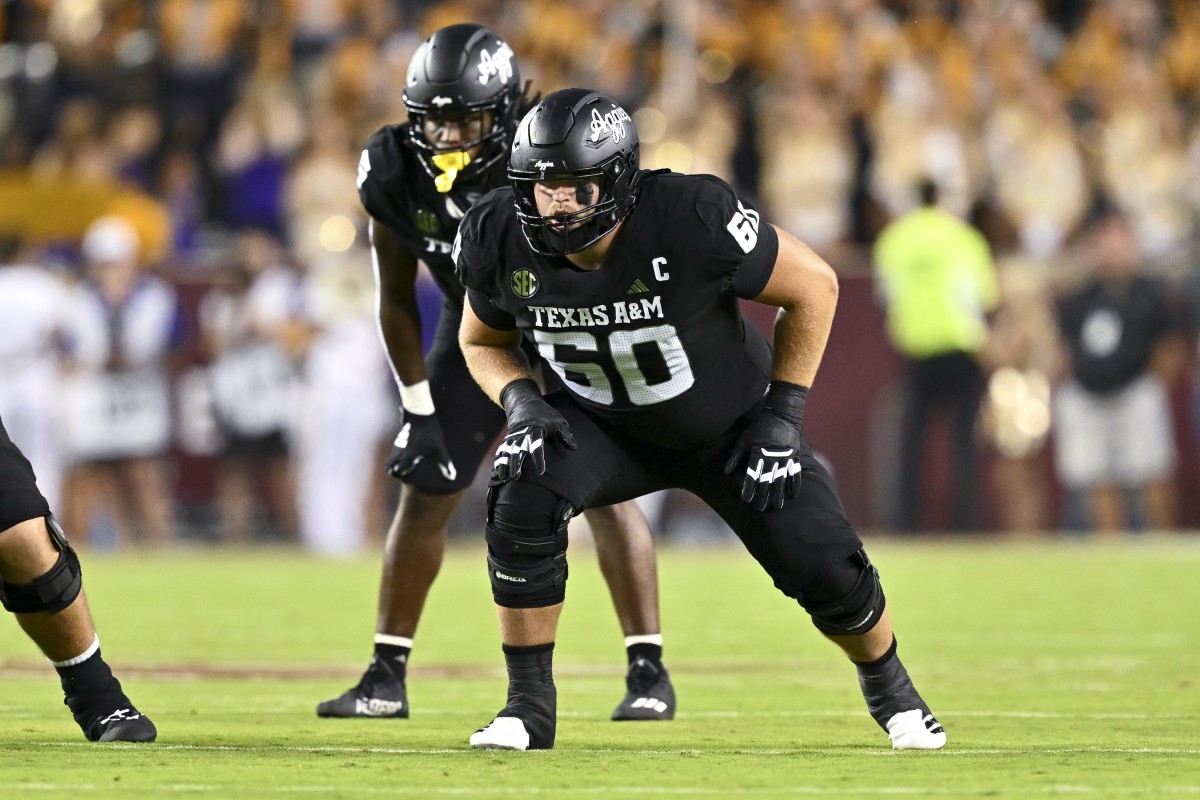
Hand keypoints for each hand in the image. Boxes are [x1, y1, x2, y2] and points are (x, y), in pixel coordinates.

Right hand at [385, 411, 456, 481]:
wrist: (421, 414)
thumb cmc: (431, 432)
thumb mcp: (440, 448)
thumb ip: (445, 464)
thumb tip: (452, 477)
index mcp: (409, 455)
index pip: (396, 471)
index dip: (401, 475)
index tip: (410, 473)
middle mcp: (399, 451)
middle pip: (389, 467)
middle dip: (395, 472)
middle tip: (407, 470)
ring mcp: (397, 445)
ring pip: (390, 460)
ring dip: (395, 465)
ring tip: (408, 464)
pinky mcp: (397, 441)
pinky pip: (393, 453)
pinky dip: (396, 458)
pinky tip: (408, 456)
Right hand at [492, 378, 576, 481]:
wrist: (524, 401)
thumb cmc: (545, 414)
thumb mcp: (558, 420)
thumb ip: (565, 434)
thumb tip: (574, 448)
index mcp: (536, 429)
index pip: (537, 445)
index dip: (538, 458)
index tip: (541, 471)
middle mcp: (522, 434)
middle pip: (517, 449)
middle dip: (516, 463)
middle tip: (516, 476)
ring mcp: (513, 436)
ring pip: (507, 451)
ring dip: (506, 464)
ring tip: (505, 477)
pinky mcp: (508, 438)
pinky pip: (502, 450)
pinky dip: (499, 460)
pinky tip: (500, 473)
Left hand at [723, 382, 808, 510]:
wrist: (781, 416)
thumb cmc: (758, 429)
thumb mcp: (743, 441)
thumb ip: (734, 457)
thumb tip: (726, 473)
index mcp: (757, 454)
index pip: (751, 474)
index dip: (748, 487)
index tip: (746, 499)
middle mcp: (771, 457)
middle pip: (767, 480)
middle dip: (763, 495)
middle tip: (760, 508)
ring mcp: (785, 457)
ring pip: (781, 479)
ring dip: (779, 493)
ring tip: (777, 506)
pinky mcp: (794, 456)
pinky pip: (795, 472)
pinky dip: (795, 484)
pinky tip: (793, 495)